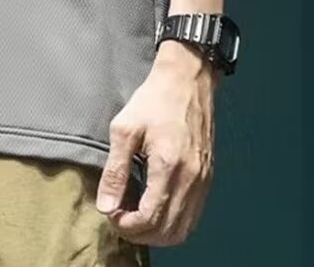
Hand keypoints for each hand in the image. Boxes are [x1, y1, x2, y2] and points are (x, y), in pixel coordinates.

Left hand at [95, 40, 218, 245]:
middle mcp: (192, 179)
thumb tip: (106, 206)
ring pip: (184, 229)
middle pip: (169, 232)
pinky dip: (173, 222)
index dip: (127, 226)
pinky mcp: (207, 177)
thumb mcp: (124, 129)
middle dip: (140, 234)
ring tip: (134, 216)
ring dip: (158, 233)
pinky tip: (154, 208)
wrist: (187, 80)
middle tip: (120, 218)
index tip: (111, 214)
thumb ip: (115, 171)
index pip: (150, 219)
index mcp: (169, 166)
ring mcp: (203, 180)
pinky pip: (192, 215)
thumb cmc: (154, 100)